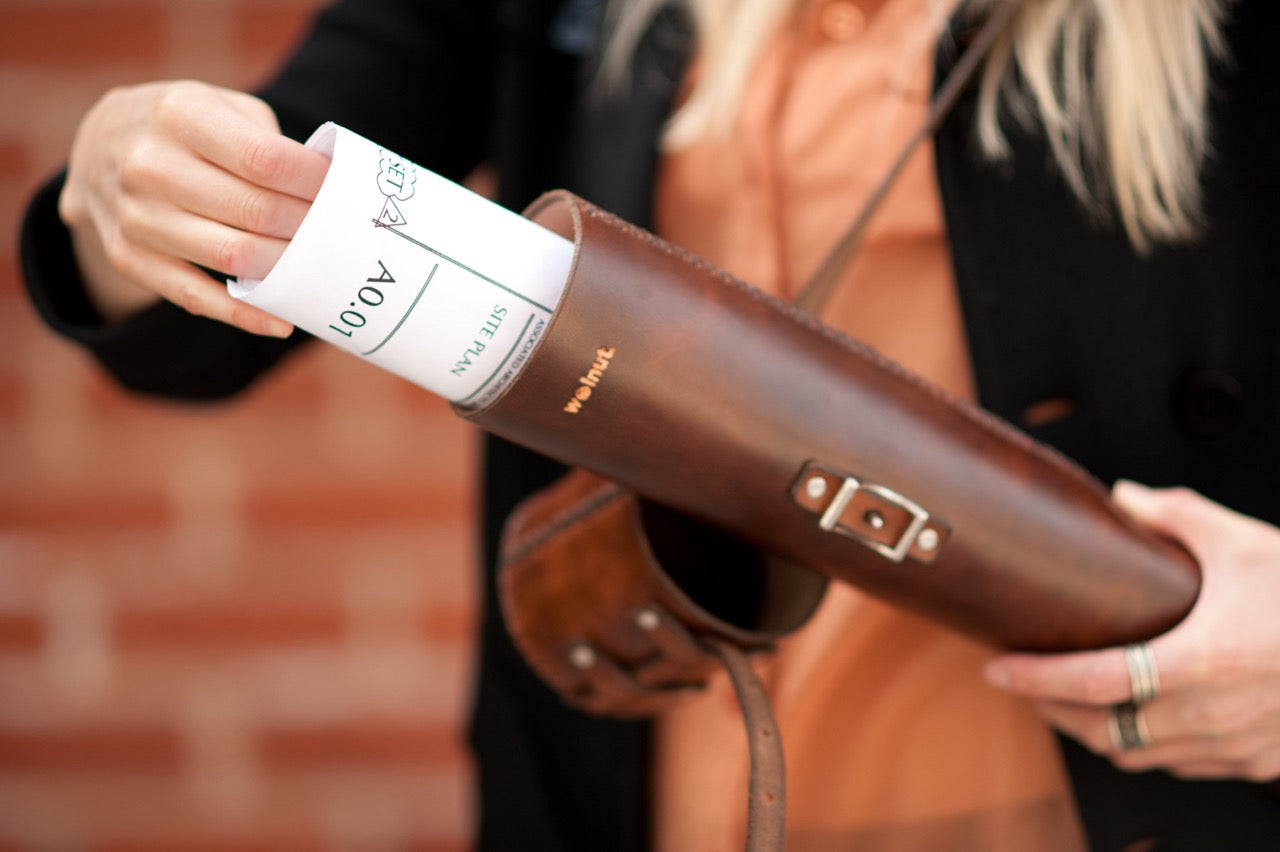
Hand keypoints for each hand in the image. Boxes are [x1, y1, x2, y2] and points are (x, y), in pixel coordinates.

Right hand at [58, 80, 331, 335]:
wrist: (99, 146)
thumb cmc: (184, 127)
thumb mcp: (219, 105)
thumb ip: (268, 140)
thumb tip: (328, 191)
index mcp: (179, 115)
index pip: (266, 160)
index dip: (313, 184)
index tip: (341, 196)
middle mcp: (149, 164)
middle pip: (255, 211)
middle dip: (307, 227)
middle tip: (336, 235)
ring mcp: (135, 216)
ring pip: (231, 256)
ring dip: (284, 268)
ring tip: (315, 266)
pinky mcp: (128, 257)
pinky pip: (194, 296)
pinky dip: (242, 315)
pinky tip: (279, 321)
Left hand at [985, 480, 1279, 781]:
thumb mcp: (1244, 543)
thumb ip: (1174, 516)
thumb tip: (1123, 497)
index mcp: (1199, 663)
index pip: (1092, 682)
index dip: (1035, 679)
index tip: (997, 668)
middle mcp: (1210, 714)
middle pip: (1102, 730)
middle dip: (1050, 708)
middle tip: (1020, 682)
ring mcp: (1234, 745)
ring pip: (1136, 756)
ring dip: (1091, 732)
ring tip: (1063, 701)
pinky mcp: (1255, 761)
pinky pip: (1179, 765)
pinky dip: (1142, 746)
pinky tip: (1131, 720)